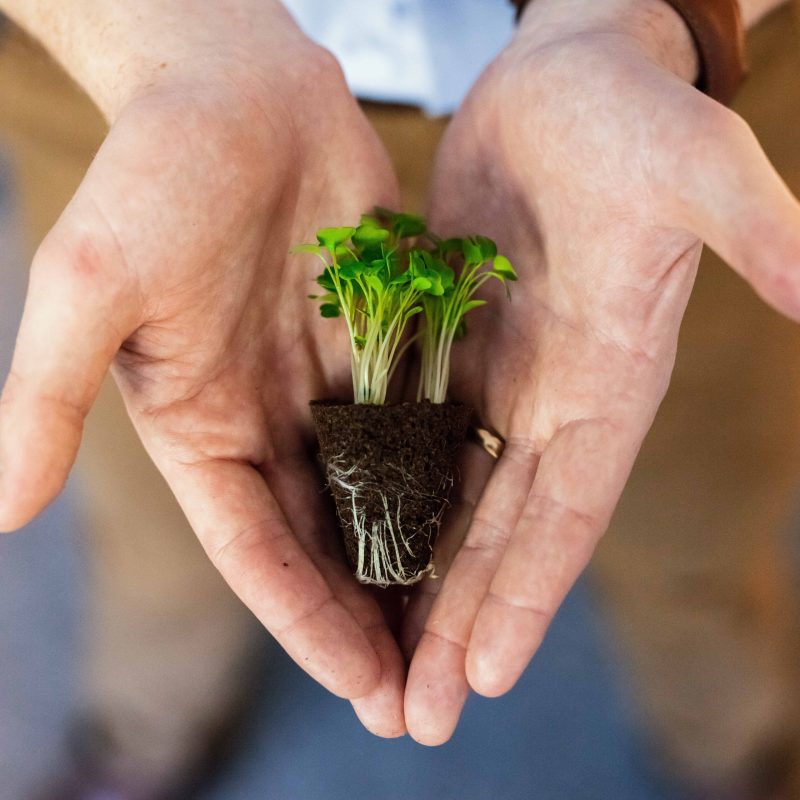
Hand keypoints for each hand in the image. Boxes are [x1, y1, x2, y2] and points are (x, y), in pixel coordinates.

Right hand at [0, 3, 405, 735]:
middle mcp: (267, 421)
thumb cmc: (155, 174)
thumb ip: (46, 396)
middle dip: (369, 623)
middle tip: (422, 701)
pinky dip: (447, 482)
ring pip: (379, 500)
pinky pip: (419, 428)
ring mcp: (327, 387)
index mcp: (201, 429)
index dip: (308, 623)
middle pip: (325, 545)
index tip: (364, 686)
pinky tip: (488, 529)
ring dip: (416, 569)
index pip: (258, 552)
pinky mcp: (378, 346)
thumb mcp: (91, 285)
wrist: (236, 89)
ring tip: (462, 638)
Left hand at [404, 0, 799, 742]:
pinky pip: (411, 440)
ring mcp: (495, 377)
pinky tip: (351, 546)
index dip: (527, 595)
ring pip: (449, 502)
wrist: (566, 78)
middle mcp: (551, 399)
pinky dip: (385, 497)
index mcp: (608, 381)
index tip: (482, 676)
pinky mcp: (449, 347)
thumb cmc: (630, 113)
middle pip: (500, 533)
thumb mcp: (693, 164)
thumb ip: (752, 229)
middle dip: (462, 623)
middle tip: (417, 713)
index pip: (567, 511)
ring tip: (380, 660)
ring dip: (418, 580)